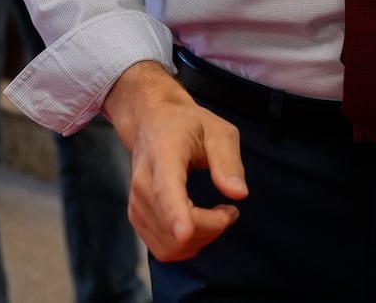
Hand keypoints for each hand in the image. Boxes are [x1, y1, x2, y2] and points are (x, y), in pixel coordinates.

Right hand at [102, 61, 248, 261]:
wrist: (151, 124)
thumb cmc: (188, 126)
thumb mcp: (218, 131)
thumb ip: (228, 161)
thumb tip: (239, 194)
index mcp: (164, 155)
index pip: (166, 189)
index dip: (175, 214)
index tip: (185, 232)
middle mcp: (143, 183)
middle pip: (175, 226)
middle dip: (212, 227)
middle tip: (230, 210)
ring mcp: (137, 204)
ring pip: (170, 245)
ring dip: (202, 239)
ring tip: (217, 215)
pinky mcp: (137, 219)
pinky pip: (164, 250)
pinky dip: (187, 246)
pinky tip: (199, 224)